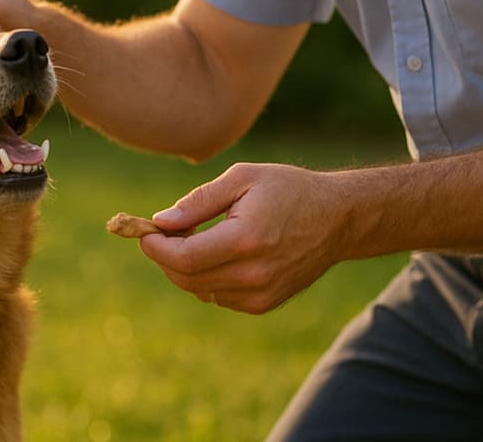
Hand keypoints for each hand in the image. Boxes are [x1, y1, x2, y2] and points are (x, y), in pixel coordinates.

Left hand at [138, 163, 347, 314]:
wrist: (336, 219)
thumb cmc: (288, 189)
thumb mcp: (243, 178)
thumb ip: (199, 201)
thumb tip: (161, 221)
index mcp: (246, 239)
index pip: (185, 258)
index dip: (157, 247)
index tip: (145, 231)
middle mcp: (253, 273)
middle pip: (187, 277)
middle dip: (165, 256)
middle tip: (165, 231)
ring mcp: (260, 294)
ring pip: (199, 289)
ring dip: (185, 267)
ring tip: (197, 236)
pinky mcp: (263, 304)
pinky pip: (218, 296)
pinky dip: (207, 277)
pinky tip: (220, 253)